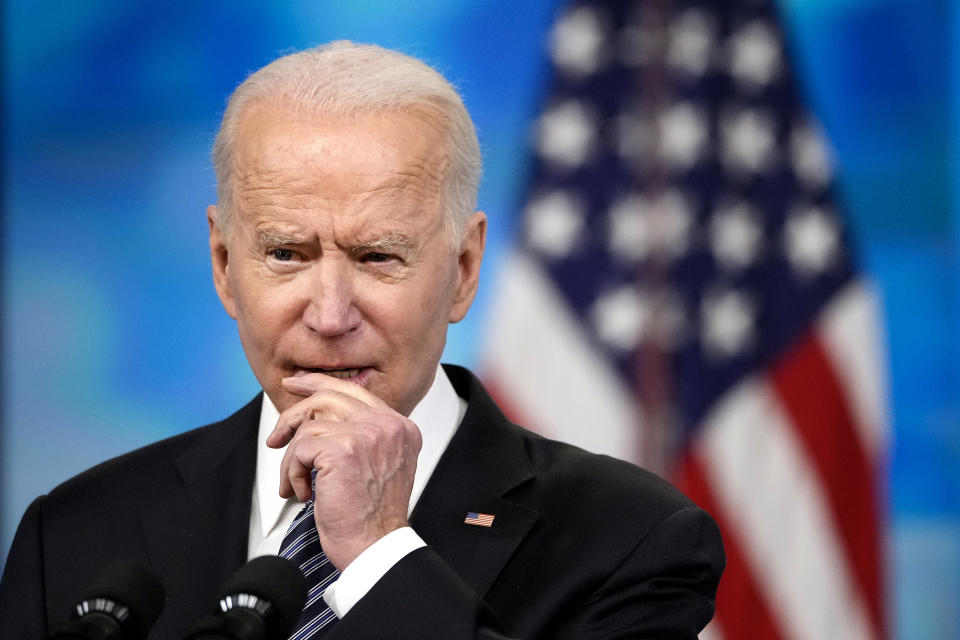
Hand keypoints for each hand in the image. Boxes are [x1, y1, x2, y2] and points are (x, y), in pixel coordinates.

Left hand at [266, 373, 422, 569]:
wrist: (376, 548)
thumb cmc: (372, 517)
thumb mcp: (379, 465)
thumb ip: (362, 436)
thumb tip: (319, 416)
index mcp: (399, 427)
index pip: (355, 392)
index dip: (320, 385)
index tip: (297, 386)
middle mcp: (388, 425)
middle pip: (329, 397)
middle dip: (294, 413)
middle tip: (277, 434)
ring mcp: (367, 435)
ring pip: (309, 427)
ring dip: (293, 460)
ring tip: (296, 485)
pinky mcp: (342, 450)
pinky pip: (300, 449)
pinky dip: (292, 474)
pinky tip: (303, 493)